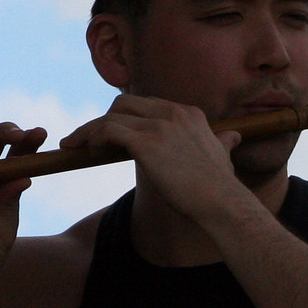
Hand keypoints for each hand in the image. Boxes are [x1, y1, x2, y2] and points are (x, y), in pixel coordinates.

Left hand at [59, 95, 249, 223]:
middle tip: (88, 140)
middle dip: (102, 120)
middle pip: (123, 104)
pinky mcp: (147, 142)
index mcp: (187, 113)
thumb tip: (232, 137)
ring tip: (75, 146)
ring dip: (89, 130)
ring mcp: (160, 125)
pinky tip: (89, 152)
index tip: (109, 134)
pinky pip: (108, 130)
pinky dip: (93, 138)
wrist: (222, 203)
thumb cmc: (220, 187)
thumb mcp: (222, 154)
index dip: (123, 118)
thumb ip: (222, 142)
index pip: (144, 104)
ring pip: (111, 116)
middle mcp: (173, 113)